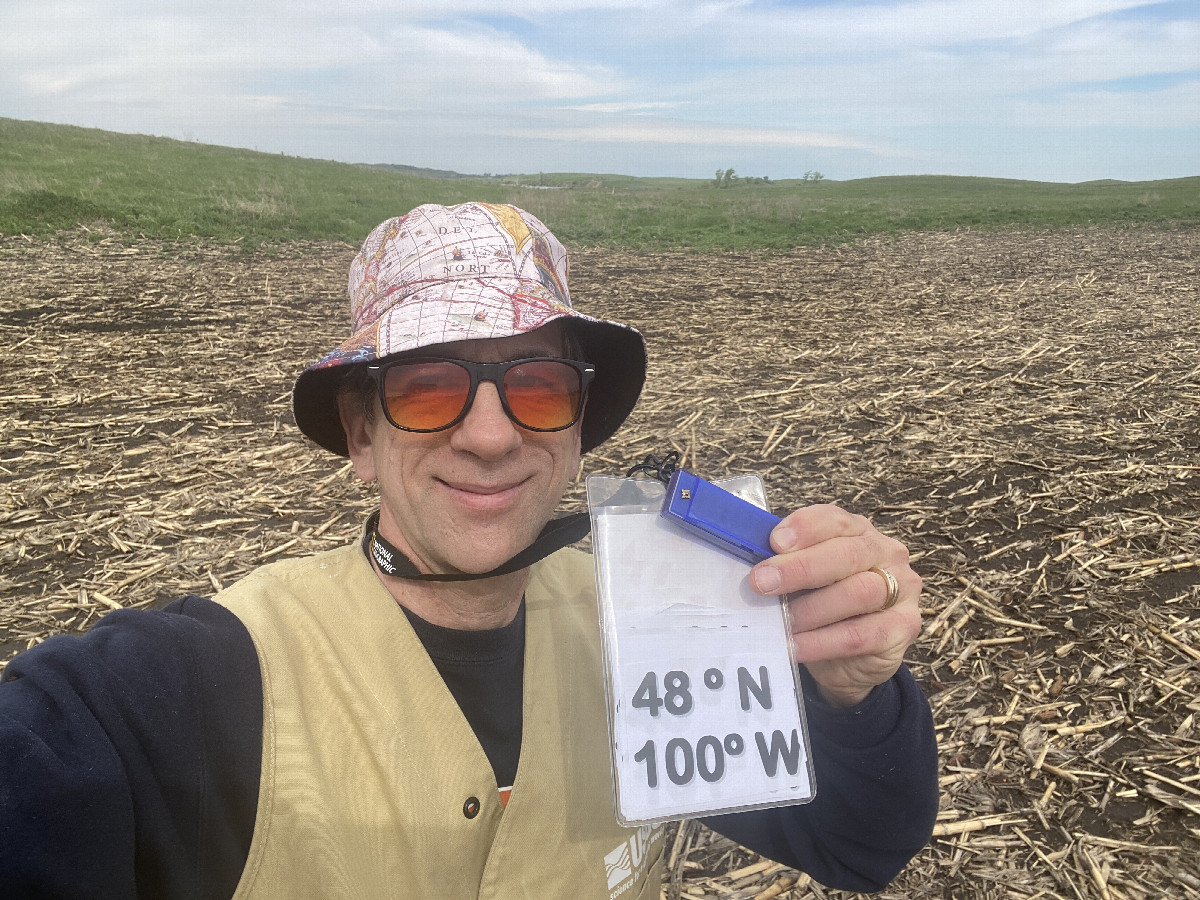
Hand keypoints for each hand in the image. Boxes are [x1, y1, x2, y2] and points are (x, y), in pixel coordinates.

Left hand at [749, 505, 921, 707]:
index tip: (773, 542)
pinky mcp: (903, 628)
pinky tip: (795, 646)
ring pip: (858, 593)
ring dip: (811, 609)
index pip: (834, 519)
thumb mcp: (804, 580)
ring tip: (780, 622)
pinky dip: (822, 642)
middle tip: (762, 583)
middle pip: (847, 554)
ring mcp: (902, 590)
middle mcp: (886, 554)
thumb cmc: (821, 606)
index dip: (804, 528)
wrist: (850, 659)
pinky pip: (860, 635)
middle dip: (800, 568)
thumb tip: (753, 564)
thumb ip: (786, 565)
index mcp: (858, 532)